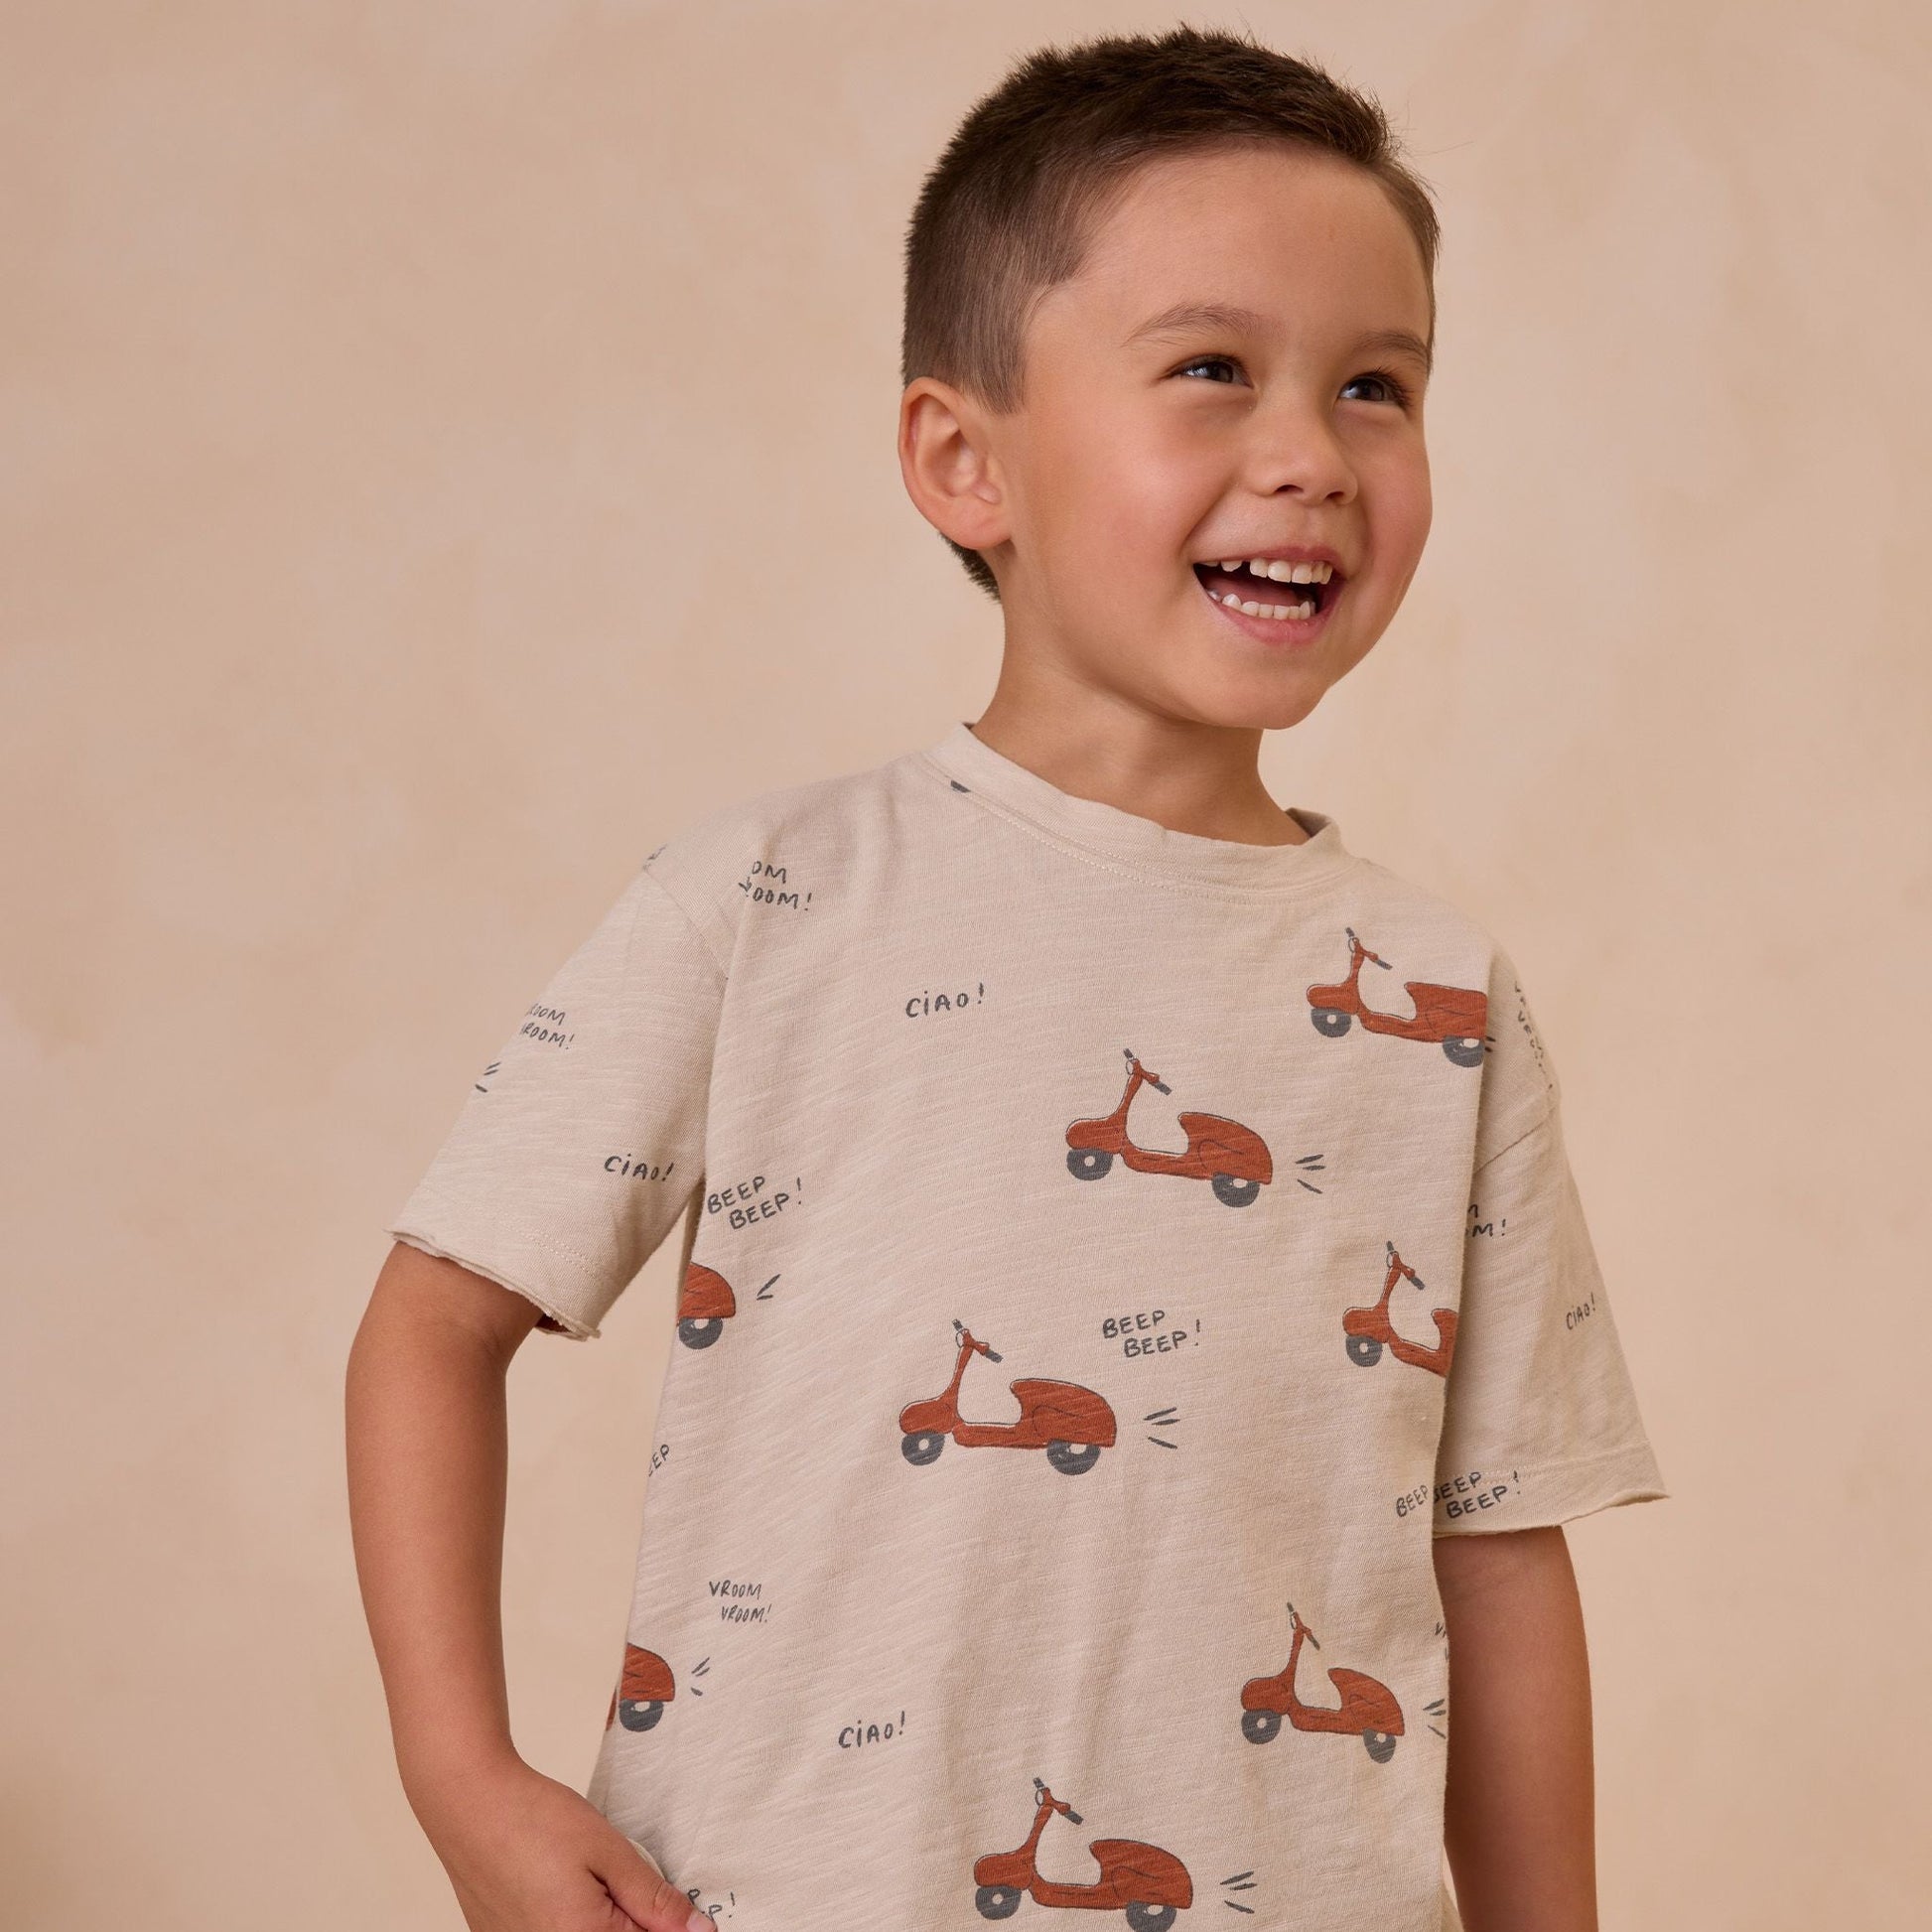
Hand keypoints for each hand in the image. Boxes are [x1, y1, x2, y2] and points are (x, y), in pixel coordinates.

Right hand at [413, 1753, 708, 1931]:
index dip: (671, 1924)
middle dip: (634, 1921)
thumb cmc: (534, 1820)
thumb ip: (654, 1899)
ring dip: (604, 1920)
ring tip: (585, 1880)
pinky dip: (572, 1920)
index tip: (678, 1906)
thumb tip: (699, 1931)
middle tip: (620, 1879)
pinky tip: (562, 1887)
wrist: (468, 1804)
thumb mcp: (609, 1851)